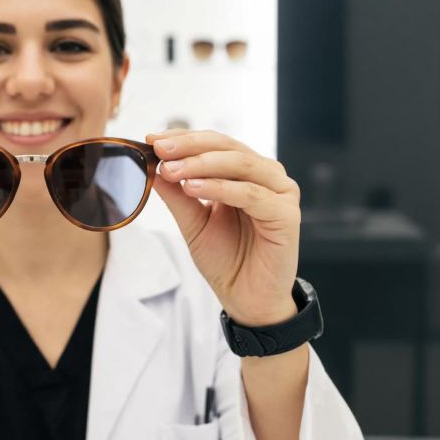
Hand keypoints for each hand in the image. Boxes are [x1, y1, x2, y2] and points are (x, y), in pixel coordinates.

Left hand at [146, 129, 300, 326]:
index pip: (215, 144)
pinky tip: (194, 188)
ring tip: (172, 170)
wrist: (247, 300)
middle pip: (228, 147)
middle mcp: (267, 177)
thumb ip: (178, 195)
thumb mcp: (193, 223)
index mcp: (247, 173)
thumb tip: (153, 165)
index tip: (152, 140)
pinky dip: (221, 188)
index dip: (184, 139)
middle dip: (190, 147)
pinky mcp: (287, 215)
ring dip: (202, 164)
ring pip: (241, 165)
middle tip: (161, 150)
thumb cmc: (226, 260)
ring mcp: (281, 193)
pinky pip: (252, 194)